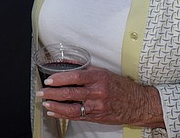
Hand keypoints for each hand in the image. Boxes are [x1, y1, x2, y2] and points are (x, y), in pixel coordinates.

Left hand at [36, 65, 164, 128]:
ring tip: (45, 102)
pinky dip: (63, 114)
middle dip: (52, 93)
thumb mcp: (104, 72)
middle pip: (70, 93)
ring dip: (55, 105)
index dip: (60, 79)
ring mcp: (96, 106)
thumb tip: (66, 63)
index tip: (49, 79)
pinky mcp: (96, 117)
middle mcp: (97, 93)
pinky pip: (77, 116)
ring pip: (72, 108)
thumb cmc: (121, 87)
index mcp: (98, 78)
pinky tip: (54, 112)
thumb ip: (85, 68)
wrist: (138, 104)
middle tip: (42, 92)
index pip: (75, 77)